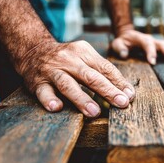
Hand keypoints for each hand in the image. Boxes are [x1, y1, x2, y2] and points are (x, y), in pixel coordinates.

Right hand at [17, 40, 134, 117]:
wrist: (33, 50)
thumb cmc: (67, 59)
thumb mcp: (85, 58)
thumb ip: (104, 73)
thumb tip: (127, 93)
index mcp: (84, 53)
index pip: (105, 68)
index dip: (119, 82)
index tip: (130, 96)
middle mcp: (69, 60)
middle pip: (90, 76)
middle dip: (107, 90)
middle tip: (121, 103)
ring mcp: (52, 71)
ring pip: (68, 85)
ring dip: (81, 99)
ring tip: (94, 112)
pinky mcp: (38, 82)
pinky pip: (44, 92)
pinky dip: (50, 100)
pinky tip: (57, 108)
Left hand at [111, 30, 163, 64]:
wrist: (127, 34)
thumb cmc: (122, 41)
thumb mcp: (117, 44)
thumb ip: (119, 48)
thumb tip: (124, 54)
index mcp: (140, 38)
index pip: (147, 44)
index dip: (151, 52)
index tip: (153, 62)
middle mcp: (150, 39)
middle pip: (162, 44)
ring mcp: (155, 42)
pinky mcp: (158, 46)